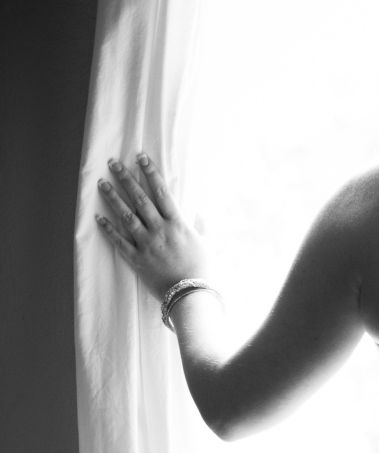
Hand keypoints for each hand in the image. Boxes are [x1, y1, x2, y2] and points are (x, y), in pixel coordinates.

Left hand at [95, 154, 213, 301]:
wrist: (191, 295)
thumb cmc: (203, 269)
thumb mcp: (206, 243)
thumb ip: (200, 225)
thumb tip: (198, 212)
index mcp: (178, 224)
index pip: (162, 191)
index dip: (150, 172)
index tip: (141, 157)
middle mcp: (160, 230)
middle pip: (140, 199)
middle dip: (126, 179)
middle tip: (113, 163)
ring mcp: (147, 244)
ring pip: (126, 216)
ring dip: (113, 198)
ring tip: (102, 183)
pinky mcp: (137, 260)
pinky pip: (119, 241)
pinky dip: (108, 229)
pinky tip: (99, 217)